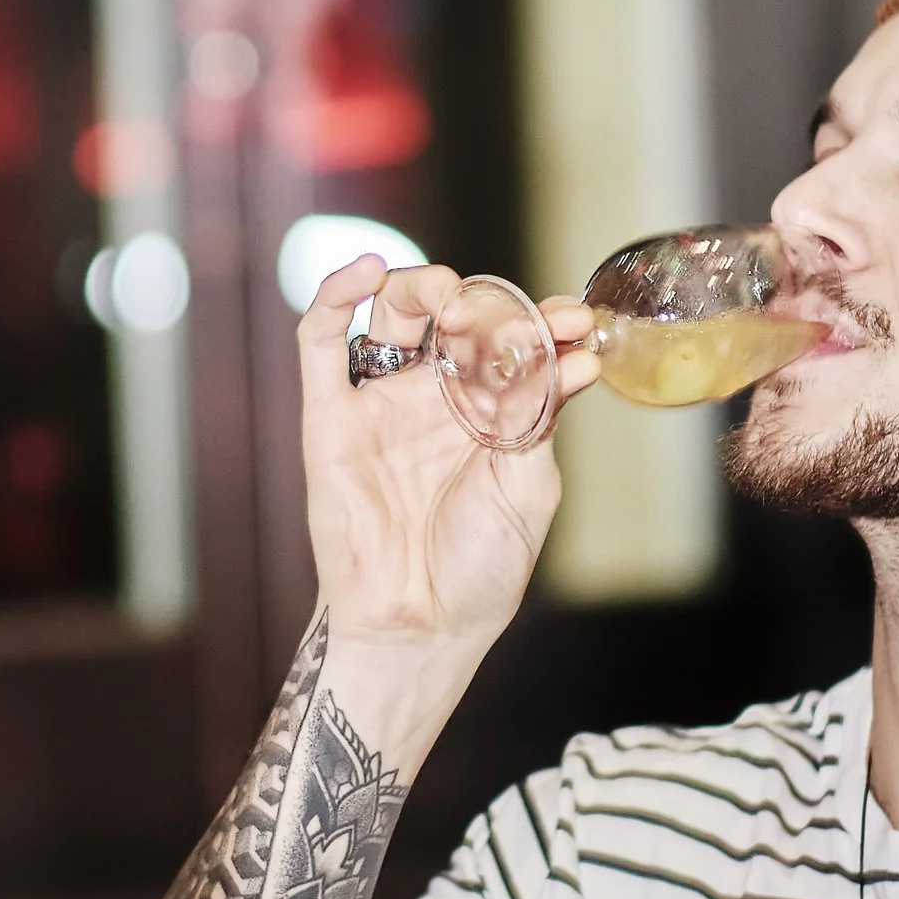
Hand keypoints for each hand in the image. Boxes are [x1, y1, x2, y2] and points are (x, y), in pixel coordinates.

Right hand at [299, 257, 600, 692]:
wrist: (419, 626)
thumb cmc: (479, 571)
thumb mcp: (528, 488)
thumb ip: (537, 418)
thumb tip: (574, 355)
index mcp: (489, 413)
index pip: (514, 342)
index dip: (544, 321)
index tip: (578, 317)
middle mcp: (435, 399)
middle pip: (453, 316)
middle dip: (486, 302)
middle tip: (509, 317)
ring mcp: (382, 404)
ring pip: (393, 314)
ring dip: (423, 289)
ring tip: (453, 303)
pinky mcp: (330, 417)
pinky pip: (320, 342)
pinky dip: (336, 295)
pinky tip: (367, 272)